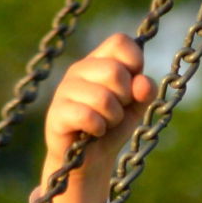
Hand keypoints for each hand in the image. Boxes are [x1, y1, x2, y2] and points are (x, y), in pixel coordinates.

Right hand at [43, 32, 155, 195]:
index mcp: (99, 60)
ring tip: (105, 124)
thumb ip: (145, 91)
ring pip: (103, 97)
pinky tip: (94, 132)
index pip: (119, 42)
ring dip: (113, 118)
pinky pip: (88, 116)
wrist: (90, 161)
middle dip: (125, 98)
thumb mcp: (136, 107)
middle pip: (114, 71)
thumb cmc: (112, 127)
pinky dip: (99, 129)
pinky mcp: (56, 114)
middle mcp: (79, 69)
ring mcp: (64, 90)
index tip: (134, 86)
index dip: (135, 62)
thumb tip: (142, 82)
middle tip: (117, 111)